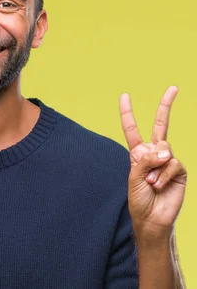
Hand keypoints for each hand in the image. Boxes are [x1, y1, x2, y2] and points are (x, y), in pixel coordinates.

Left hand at [119, 86, 186, 234]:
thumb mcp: (133, 176)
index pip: (132, 129)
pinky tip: (159, 185)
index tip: (124, 95)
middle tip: (173, 87)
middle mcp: (154, 153)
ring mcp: (168, 161)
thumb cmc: (138, 198)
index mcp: (137, 153)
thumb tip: (166, 150)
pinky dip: (164, 175)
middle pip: (161, 125)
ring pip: (164, 150)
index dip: (128, 112)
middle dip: (166, 105)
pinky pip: (173, 163)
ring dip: (155, 168)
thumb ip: (146, 160)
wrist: (151, 218)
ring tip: (150, 183)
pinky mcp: (180, 170)